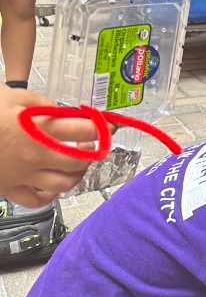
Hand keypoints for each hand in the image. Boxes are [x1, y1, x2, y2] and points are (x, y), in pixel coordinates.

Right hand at [0, 88, 96, 206]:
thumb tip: (60, 109)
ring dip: (76, 174)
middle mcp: (37, 155)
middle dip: (92, 151)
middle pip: (81, 160)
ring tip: (76, 164)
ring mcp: (24, 174)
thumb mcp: (12, 97)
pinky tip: (52, 185)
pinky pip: (37, 200)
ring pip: (65, 184)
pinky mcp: (9, 188)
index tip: (105, 123)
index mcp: (39, 129)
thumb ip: (40, 103)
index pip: (86, 129)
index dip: (102, 125)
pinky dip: (50, 196)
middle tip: (91, 143)